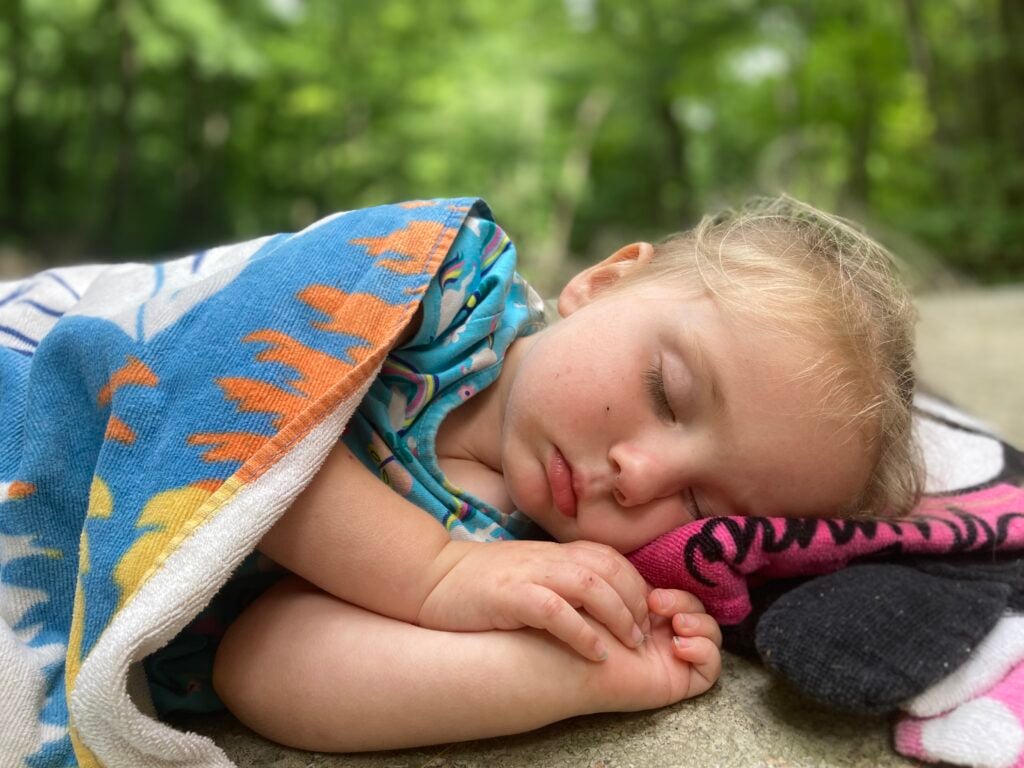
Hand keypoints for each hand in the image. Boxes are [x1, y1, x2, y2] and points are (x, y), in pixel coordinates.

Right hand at [418, 539, 650, 660]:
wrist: (432, 577)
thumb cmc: (483, 582)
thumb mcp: (531, 572)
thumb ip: (563, 578)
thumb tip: (601, 600)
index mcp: (555, 552)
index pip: (612, 558)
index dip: (636, 585)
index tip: (645, 615)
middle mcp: (548, 558)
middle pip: (610, 569)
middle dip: (636, 601)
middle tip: (643, 633)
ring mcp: (530, 574)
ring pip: (591, 585)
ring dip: (618, 615)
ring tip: (629, 644)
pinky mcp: (510, 595)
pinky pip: (556, 611)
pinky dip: (582, 632)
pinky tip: (597, 652)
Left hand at [585, 588, 721, 712]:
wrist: (576, 651)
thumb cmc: (586, 620)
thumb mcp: (615, 591)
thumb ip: (638, 582)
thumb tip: (659, 581)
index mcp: (651, 613)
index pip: (682, 595)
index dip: (675, 591)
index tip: (649, 592)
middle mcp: (665, 634)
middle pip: (699, 612)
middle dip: (685, 603)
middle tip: (657, 604)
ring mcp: (674, 658)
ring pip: (711, 636)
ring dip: (700, 624)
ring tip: (677, 626)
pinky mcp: (681, 682)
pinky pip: (712, 669)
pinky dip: (704, 651)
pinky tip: (679, 647)